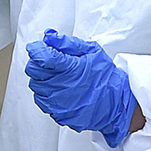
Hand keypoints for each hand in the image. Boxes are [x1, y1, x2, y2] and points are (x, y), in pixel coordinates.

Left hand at [24, 29, 139, 147]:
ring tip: (57, 76)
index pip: (41, 56)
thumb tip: (49, 37)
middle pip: (33, 70)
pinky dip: (45, 93)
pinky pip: (41, 101)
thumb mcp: (92, 52)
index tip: (37, 47)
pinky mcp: (58, 114)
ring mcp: (59, 102)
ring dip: (42, 78)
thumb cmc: (106, 77)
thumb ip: (67, 43)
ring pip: (35, 86)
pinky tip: (58, 89)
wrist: (117, 104)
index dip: (36, 49)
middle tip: (50, 61)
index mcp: (70, 68)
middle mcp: (61, 86)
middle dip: (38, 62)